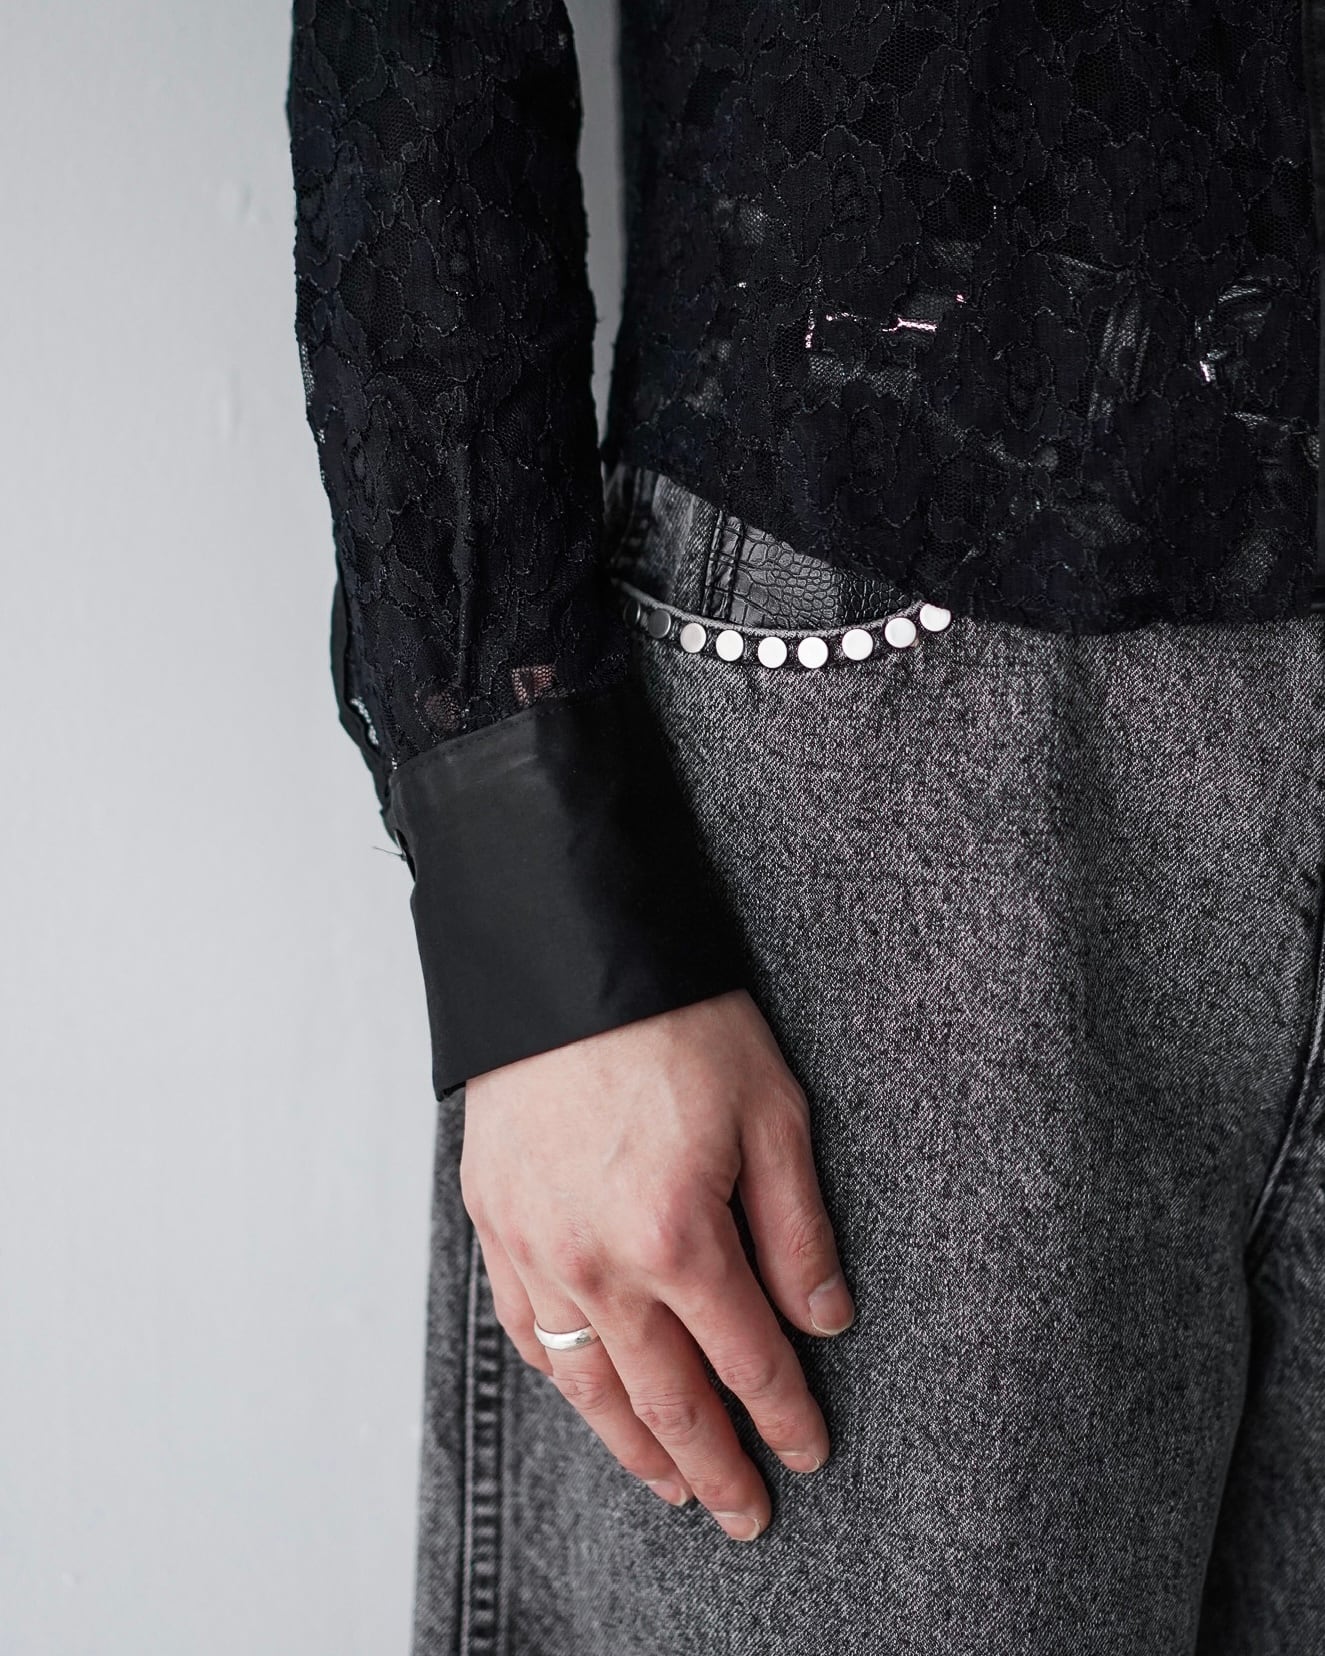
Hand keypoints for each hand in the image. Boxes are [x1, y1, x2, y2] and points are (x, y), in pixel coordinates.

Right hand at [459, 987, 854, 1542]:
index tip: (809, 1453)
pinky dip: (565, 1381)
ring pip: (591, 1385)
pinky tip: (589, 1399)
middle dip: (717, 1467)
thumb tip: (824, 1320)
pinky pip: (528, 1333)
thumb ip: (798, 1228)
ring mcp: (538, 1251)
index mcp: (680, 1236)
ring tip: (673, 1487)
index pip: (747, 1361)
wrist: (563, 964)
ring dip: (635, 1448)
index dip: (785, 1418)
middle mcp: (601, 1265)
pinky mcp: (496, 1225)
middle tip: (746, 1514)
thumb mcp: (772, 1110)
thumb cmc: (677, 1024)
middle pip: (669, 1399)